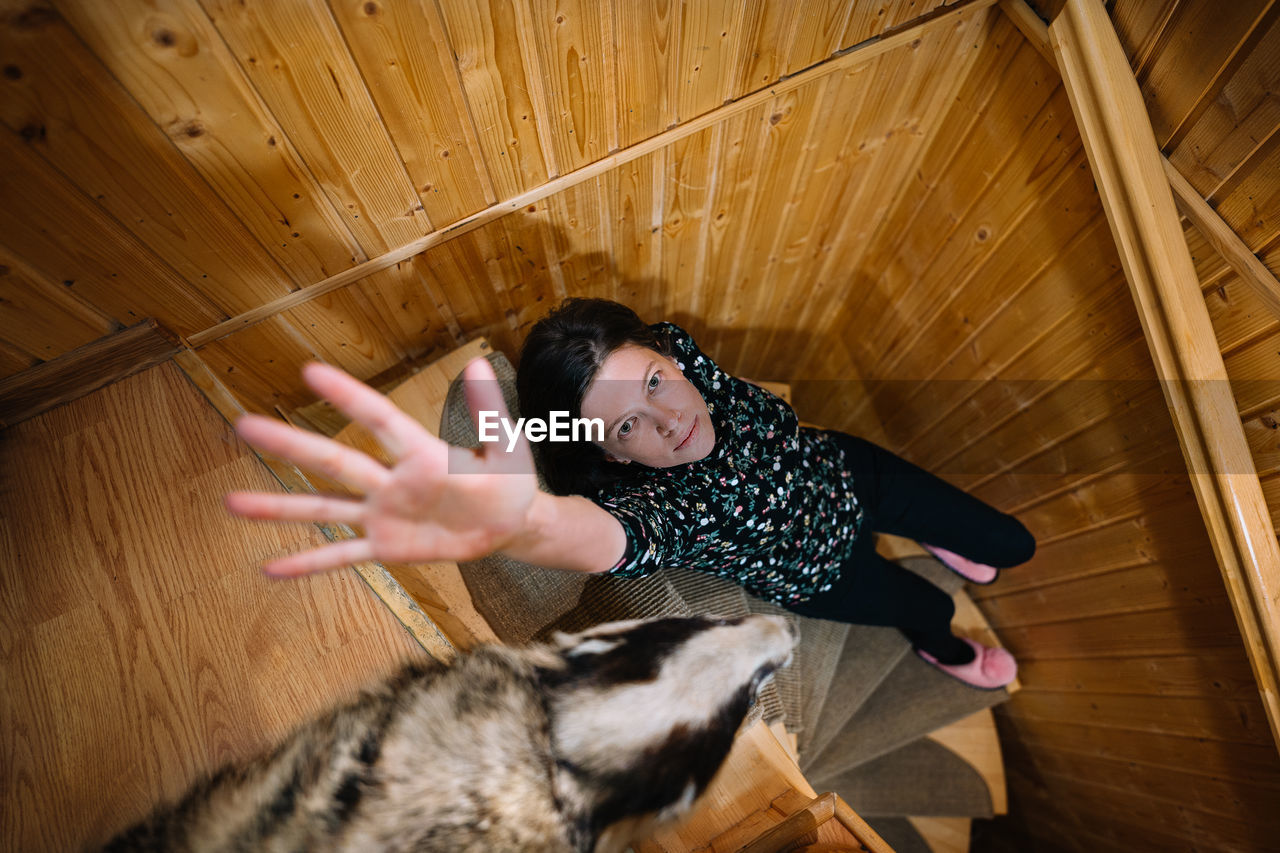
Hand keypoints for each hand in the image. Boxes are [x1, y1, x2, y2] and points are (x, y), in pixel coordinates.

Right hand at [225, 359, 537, 575]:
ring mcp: (383, 515)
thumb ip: (488, 412)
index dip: (348, 397)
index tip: (311, 372)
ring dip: (279, 507)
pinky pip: (342, 556)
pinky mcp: (386, 547)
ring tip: (232, 502)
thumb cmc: (509, 480)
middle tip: (243, 425)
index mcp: (420, 454)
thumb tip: (480, 364)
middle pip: (333, 461)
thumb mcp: (506, 447)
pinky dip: (308, 562)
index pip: (378, 420)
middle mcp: (391, 481)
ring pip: (323, 509)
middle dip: (290, 445)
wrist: (510, 526)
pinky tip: (270, 568)